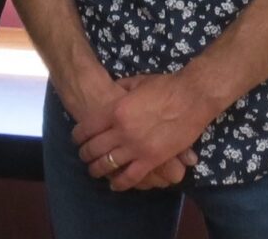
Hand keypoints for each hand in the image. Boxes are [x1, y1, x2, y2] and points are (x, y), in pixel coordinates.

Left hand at [72, 73, 210, 190]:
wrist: (191, 96)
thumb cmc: (164, 86)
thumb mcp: (136, 82)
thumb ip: (120, 89)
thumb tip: (113, 90)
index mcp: (115, 109)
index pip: (87, 127)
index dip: (78, 136)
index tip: (76, 139)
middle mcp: (122, 130)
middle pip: (94, 148)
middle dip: (85, 154)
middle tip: (83, 157)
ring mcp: (136, 147)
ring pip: (109, 164)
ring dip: (97, 169)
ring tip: (94, 171)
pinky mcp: (152, 159)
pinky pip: (131, 177)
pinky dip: (120, 183)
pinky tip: (114, 184)